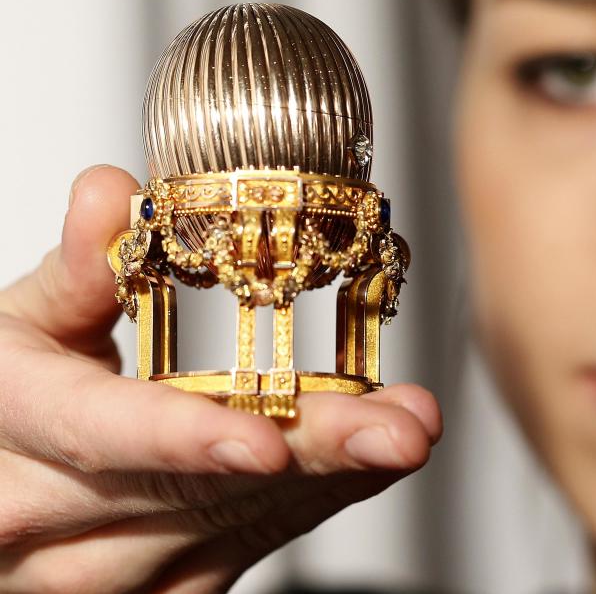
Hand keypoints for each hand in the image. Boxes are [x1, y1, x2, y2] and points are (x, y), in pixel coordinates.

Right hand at [0, 165, 441, 593]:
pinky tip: (363, 460)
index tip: (268, 441)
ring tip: (403, 433)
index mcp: (16, 424)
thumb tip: (108, 194)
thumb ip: (78, 268)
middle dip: (311, 461)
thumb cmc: (11, 394)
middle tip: (400, 432)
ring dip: (331, 480)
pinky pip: (251, 544)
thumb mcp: (26, 322)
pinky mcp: (160, 587)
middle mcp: (51, 518)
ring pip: (234, 528)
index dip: (187, 437)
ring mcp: (104, 569)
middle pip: (193, 492)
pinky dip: (316, 499)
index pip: (102, 433)